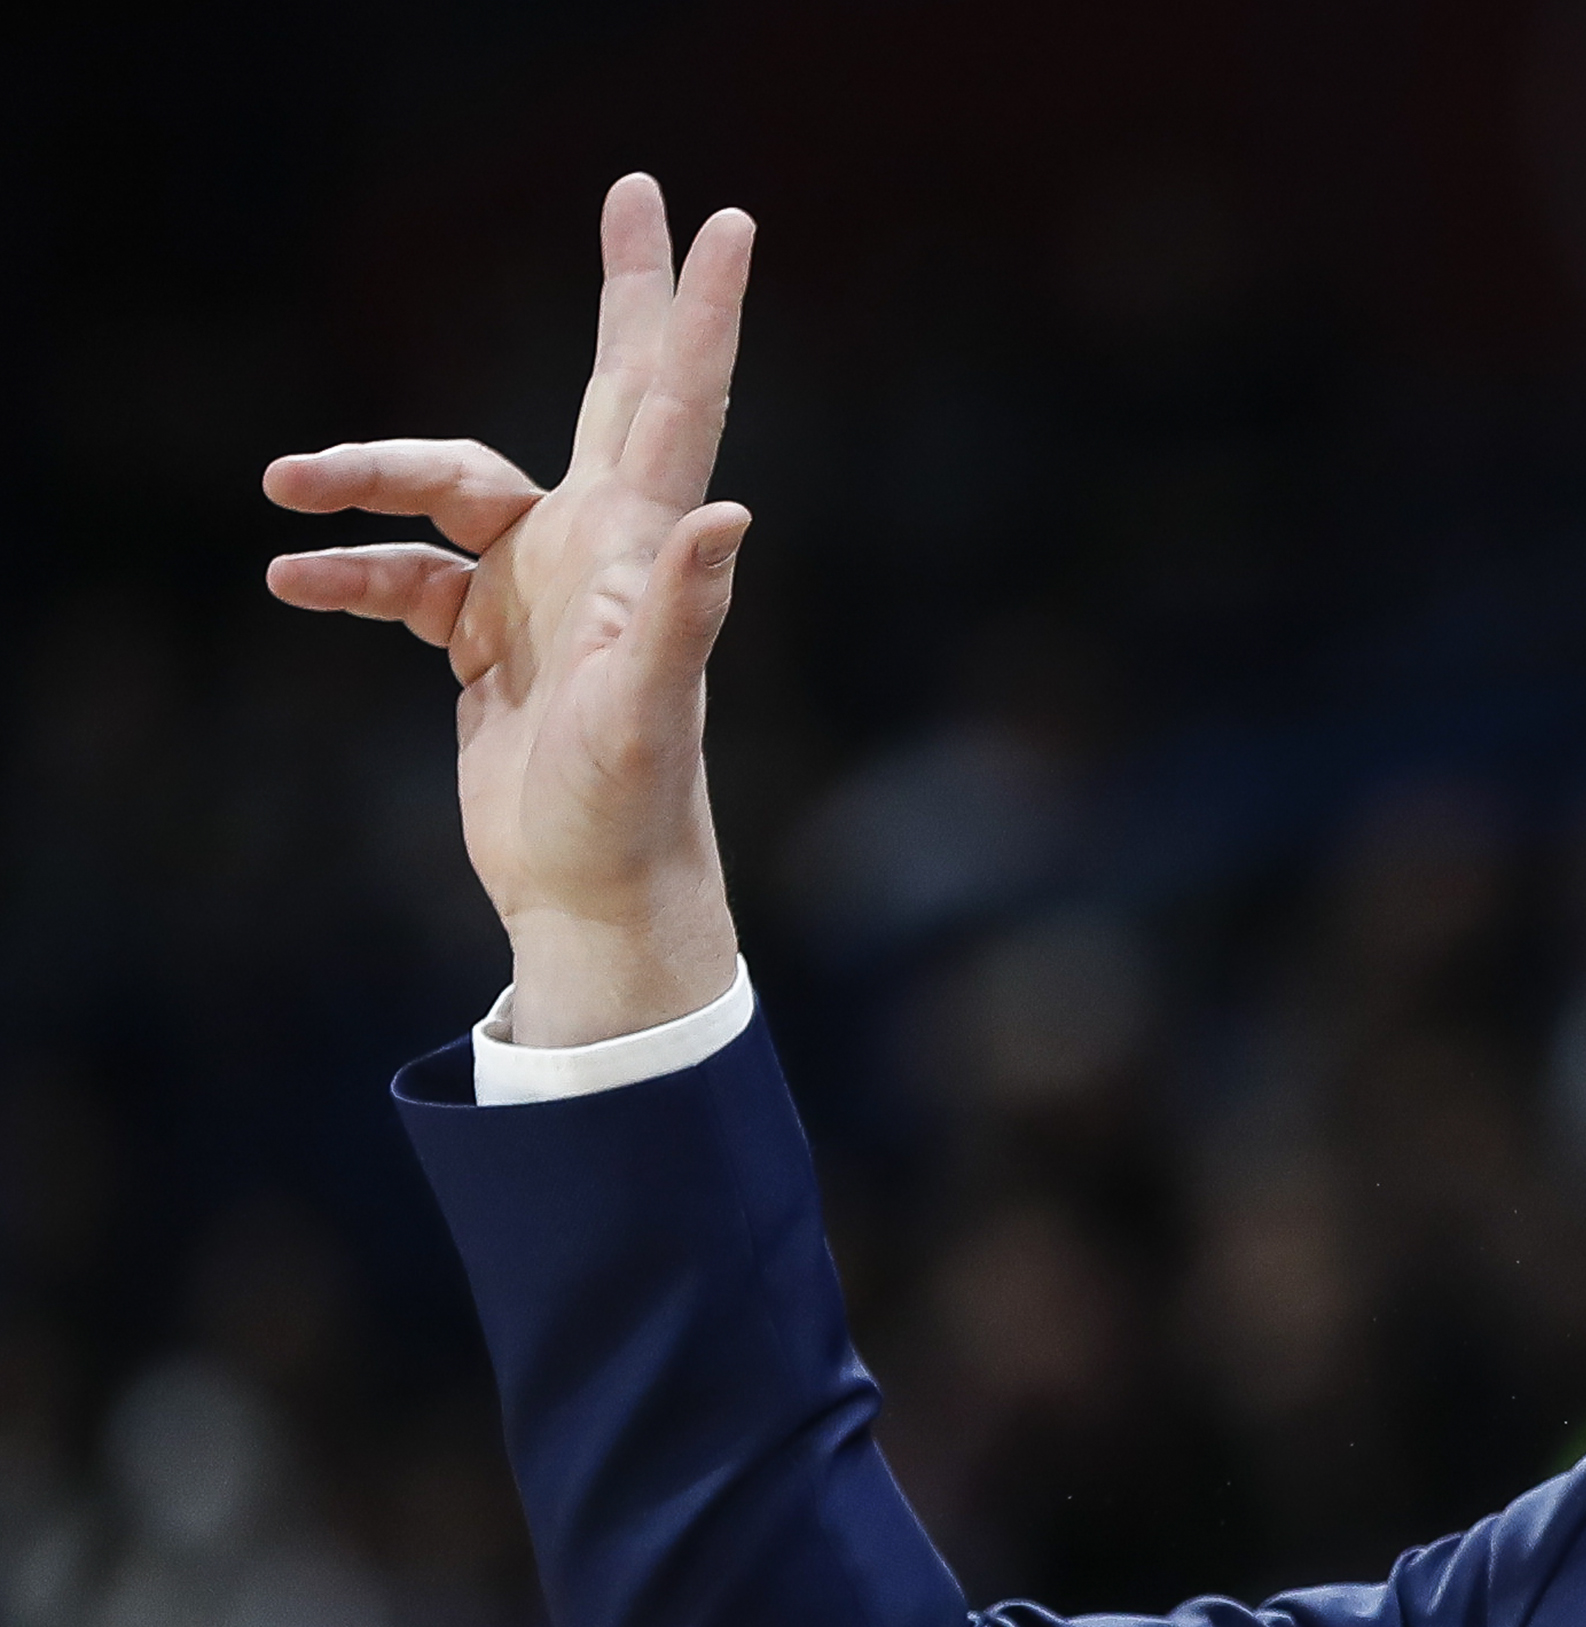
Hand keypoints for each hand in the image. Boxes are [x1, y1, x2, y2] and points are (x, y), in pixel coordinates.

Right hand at [265, 174, 754, 1045]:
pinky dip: (351, 576)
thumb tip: (726, 517)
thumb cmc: (628, 811)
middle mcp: (597, 552)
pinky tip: (290, 582)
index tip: (726, 223)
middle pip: (608, 391)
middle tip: (632, 192)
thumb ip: (681, 613)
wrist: (593, 897)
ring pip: (448, 493)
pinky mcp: (488, 643)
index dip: (697, 313)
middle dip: (621, 295)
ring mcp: (540, 592)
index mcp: (636, 548)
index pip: (674, 404)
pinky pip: (406, 581)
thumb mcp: (646, 713)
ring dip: (368, 485)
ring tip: (281, 489)